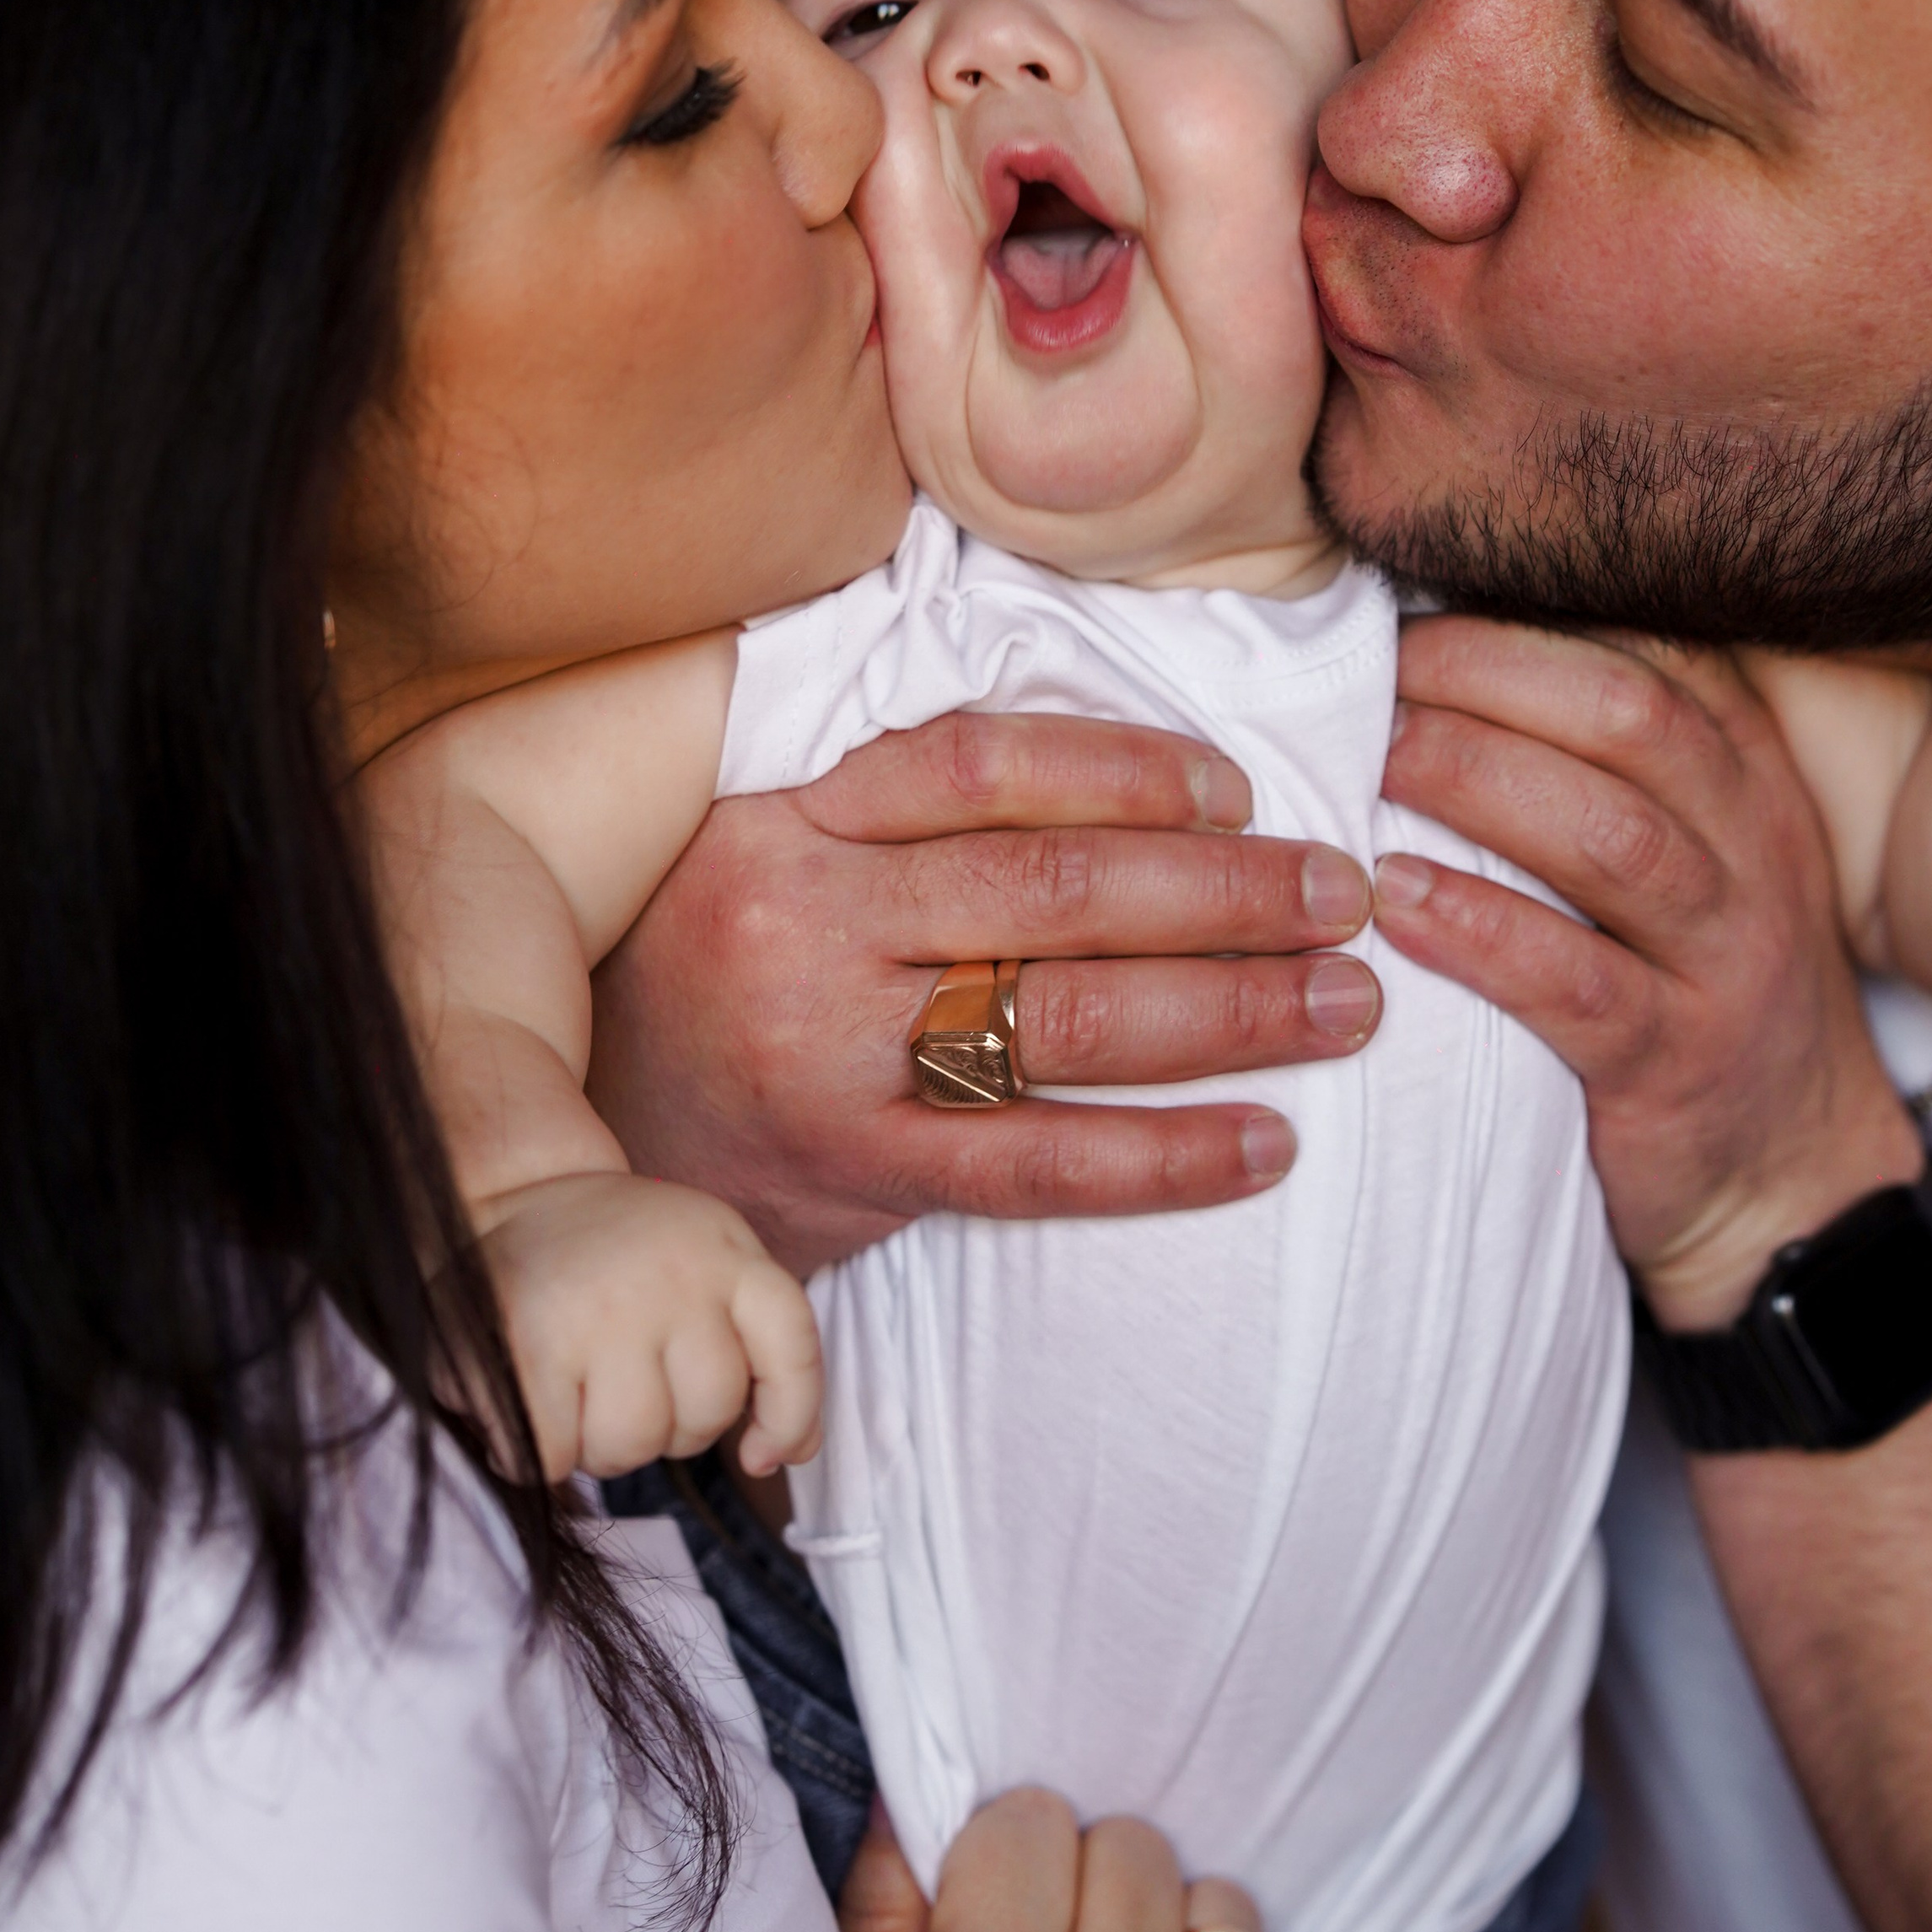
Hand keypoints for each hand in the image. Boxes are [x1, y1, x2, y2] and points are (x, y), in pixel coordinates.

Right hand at [481, 1172, 821, 1480]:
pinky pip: (555, 1455)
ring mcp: (604, 1310)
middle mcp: (675, 1275)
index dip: (788, 1416)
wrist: (494, 1198)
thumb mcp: (696, 1267)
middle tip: (615, 1380)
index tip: (760, 1457)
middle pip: (705, 1415)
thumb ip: (747, 1348)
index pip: (792, 1346)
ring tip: (568, 1385)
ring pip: (632, 1445)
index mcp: (724, 1249)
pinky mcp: (532, 1345)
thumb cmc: (602, 1257)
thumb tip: (789, 1454)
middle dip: (662, 1427)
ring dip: (596, 1444)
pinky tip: (526, 1404)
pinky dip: (538, 1454)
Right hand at [589, 712, 1381, 1276]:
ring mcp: (827, 1056)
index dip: (1123, 769)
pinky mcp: (854, 1171)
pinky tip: (1266, 1143)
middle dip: (1226, 891)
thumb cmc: (710, 965)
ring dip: (1230, 1010)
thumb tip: (1104, 760)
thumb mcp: (758, 840)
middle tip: (1346, 895)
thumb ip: (887, 797)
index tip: (1238, 786)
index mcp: (785, 819)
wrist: (585, 1137)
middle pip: (1053, 891)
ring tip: (1346, 1002)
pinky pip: (1034, 1166)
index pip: (977, 765)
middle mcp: (805, 927)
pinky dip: (1163, 1157)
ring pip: (1062, 1019)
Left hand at [1375, 618, 1920, 1329]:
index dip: (1514, 634)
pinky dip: (1480, 932)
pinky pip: (1581, 984)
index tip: (1401, 631)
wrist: (1789, 1169)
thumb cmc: (1687, 981)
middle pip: (1627, 722)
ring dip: (1475, 787)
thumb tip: (1423, 669)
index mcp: (1744, 776)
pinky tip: (1397, 902)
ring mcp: (1724, 958)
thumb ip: (1594, 765)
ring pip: (1610, 838)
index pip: (1645, 661)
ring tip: (1369, 770)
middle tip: (1368, 691)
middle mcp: (1751, 848)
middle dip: (1486, 684)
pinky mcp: (1676, 1062)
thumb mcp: (1683, 852)